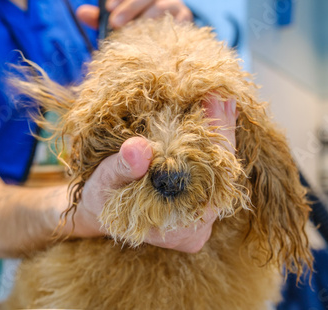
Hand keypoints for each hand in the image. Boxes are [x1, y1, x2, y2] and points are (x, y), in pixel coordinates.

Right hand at [65, 96, 236, 252]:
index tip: (214, 102)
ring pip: (224, 169)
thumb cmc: (102, 198)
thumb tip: (139, 150)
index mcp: (181, 232)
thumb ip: (121, 169)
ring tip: (221, 98)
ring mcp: (205, 215)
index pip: (214, 184)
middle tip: (223, 95)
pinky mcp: (203, 200)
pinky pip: (216, 167)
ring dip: (221, 131)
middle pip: (225, 175)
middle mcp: (200, 226)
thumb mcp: (105, 183)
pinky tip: (216, 112)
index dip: (217, 142)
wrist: (102, 207)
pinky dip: (215, 138)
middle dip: (223, 131)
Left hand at [77, 0, 192, 29]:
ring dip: (145, 18)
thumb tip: (80, 12)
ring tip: (132, 31)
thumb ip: (100, 19)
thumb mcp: (119, 25)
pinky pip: (175, 21)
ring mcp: (175, 4)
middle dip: (129, 7)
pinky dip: (163, 28)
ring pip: (161, 5)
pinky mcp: (185, 19)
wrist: (171, 49)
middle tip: (114, 24)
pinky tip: (152, 38)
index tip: (108, 8)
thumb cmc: (140, 34)